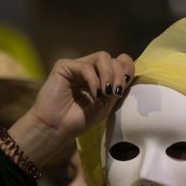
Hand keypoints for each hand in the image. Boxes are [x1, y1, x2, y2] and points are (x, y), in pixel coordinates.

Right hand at [12, 53, 134, 166]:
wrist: (57, 128)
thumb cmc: (80, 119)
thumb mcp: (106, 105)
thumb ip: (117, 88)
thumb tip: (129, 71)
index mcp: (101, 77)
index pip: (120, 62)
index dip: (127, 69)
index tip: (123, 88)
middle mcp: (90, 69)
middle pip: (113, 59)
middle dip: (119, 75)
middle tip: (115, 93)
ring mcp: (77, 66)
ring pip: (102, 57)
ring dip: (109, 74)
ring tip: (106, 92)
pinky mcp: (64, 66)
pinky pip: (86, 67)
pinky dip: (94, 80)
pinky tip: (95, 94)